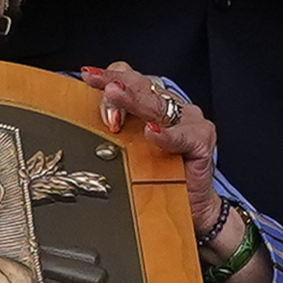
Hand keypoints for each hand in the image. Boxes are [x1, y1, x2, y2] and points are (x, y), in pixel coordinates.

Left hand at [80, 59, 223, 235]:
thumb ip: (112, 132)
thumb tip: (80, 124)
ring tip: (114, 94)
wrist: (189, 207)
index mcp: (152, 102)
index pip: (130, 78)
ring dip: (133, 101)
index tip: (87, 76)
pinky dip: (166, 135)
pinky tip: (151, 133)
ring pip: (158, 106)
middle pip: (142, 86)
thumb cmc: (156, 177)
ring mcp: (189, 120)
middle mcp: (172, 105)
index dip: (109, 76)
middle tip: (97, 83)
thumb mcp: (126, 151)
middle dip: (116, 84)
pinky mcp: (202, 140)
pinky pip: (182, 135)